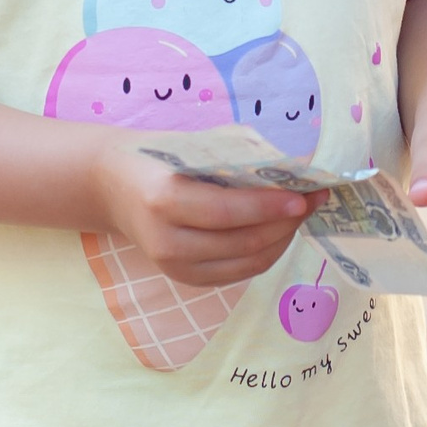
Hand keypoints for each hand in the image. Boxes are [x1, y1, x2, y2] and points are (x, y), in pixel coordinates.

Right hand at [94, 143, 312, 288]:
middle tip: (314, 200)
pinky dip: (265, 253)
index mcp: (164, 201)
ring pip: (246, 261)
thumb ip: (233, 159)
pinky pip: (238, 272)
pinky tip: (280, 231)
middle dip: (286, 222)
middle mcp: (167, 241)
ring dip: (282, 239)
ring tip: (303, 214)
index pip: (228, 212)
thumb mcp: (189, 147)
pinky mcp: (184, 279)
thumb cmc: (157, 156)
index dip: (269, 207)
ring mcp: (174, 266)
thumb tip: (289, 169)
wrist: (112, 186)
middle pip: (243, 241)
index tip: (304, 196)